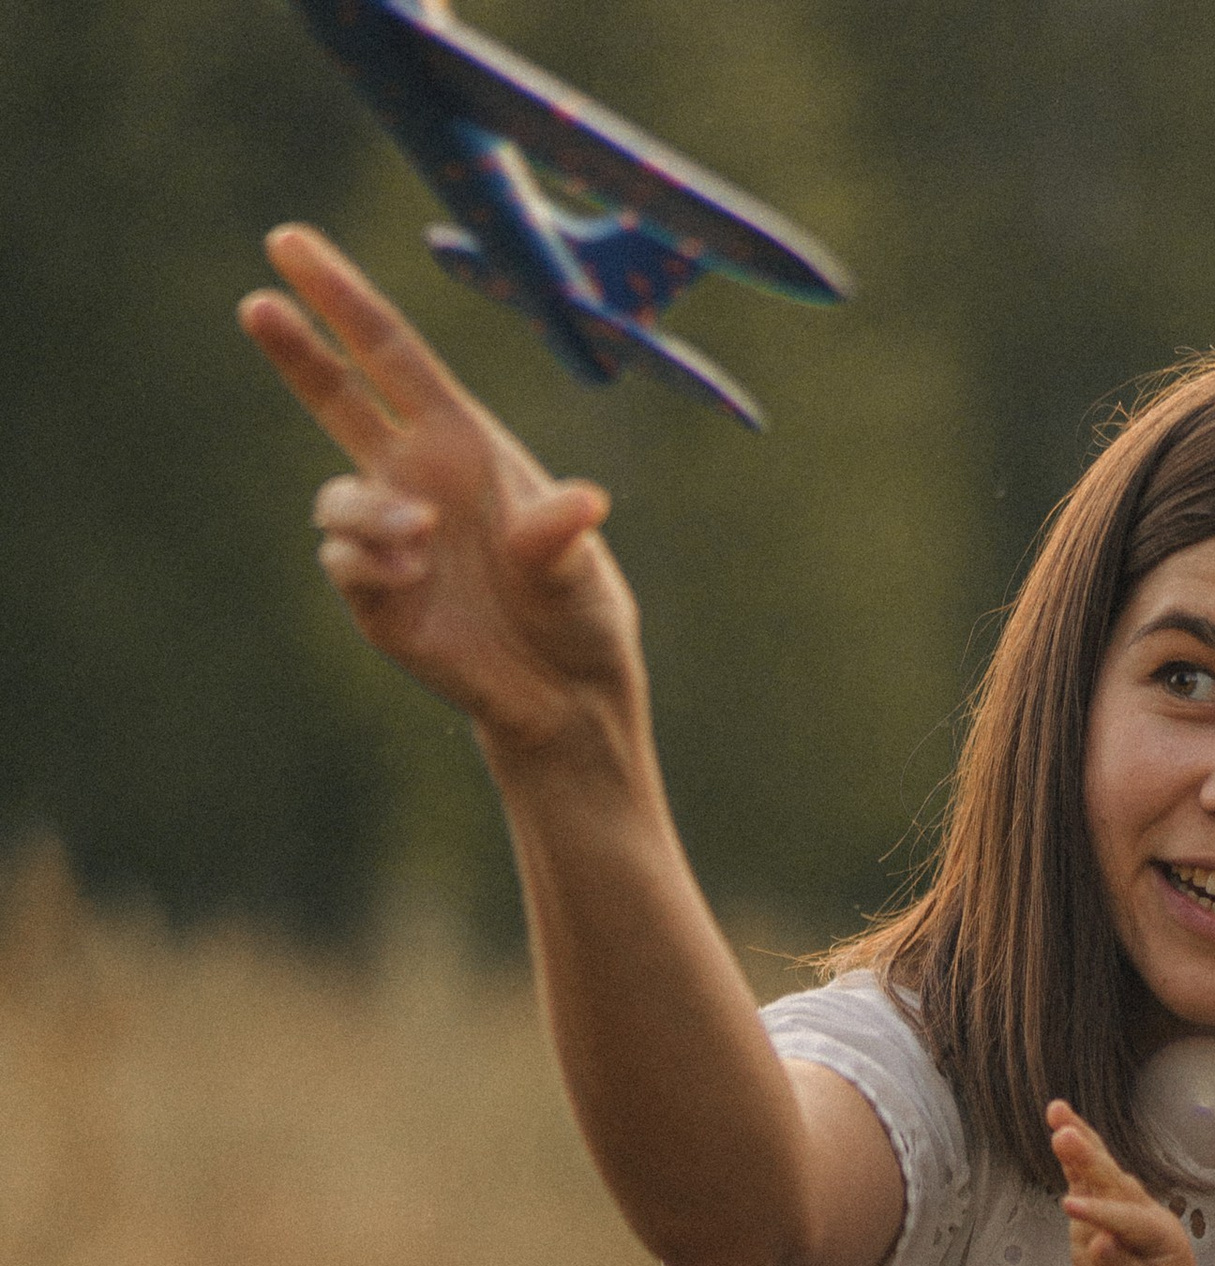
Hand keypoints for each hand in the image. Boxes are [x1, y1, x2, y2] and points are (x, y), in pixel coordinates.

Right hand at [239, 225, 641, 753]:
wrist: (562, 696)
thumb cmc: (578, 614)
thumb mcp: (582, 574)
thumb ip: (562, 538)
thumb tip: (581, 506)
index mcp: (460, 443)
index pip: (389, 354)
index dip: (340, 297)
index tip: (289, 243)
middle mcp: (414, 478)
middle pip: (336, 398)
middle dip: (296, 349)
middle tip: (257, 304)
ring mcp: (390, 536)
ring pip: (336, 498)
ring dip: (368, 511)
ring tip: (420, 536)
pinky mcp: (375, 596)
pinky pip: (344, 562)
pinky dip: (370, 565)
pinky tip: (412, 579)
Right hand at [1049, 1103, 1203, 1265]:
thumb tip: (1100, 1242)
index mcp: (1161, 1236)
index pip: (1127, 1221)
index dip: (1100, 1215)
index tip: (1070, 1211)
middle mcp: (1142, 1214)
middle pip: (1113, 1182)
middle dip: (1089, 1159)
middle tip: (1066, 1134)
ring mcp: (1118, 1209)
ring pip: (1099, 1172)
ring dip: (1080, 1143)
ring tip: (1058, 1113)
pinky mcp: (1097, 1211)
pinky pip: (1084, 1180)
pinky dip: (1072, 1157)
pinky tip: (1060, 1126)